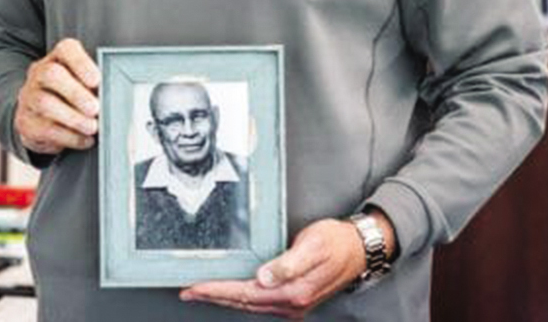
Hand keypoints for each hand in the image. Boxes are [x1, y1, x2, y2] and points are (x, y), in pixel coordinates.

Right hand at [14, 37, 100, 154]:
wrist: (39, 117)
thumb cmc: (71, 96)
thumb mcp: (83, 84)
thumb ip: (97, 85)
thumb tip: (115, 97)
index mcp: (58, 58)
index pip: (66, 49)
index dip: (81, 63)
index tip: (97, 80)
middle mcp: (39, 73)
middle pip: (51, 74)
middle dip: (76, 93)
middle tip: (95, 108)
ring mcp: (29, 97)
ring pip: (45, 103)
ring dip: (73, 118)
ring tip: (92, 127)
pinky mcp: (26, 122)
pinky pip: (46, 129)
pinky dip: (70, 136)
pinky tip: (85, 140)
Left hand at [179, 214, 392, 318]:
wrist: (360, 248)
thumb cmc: (337, 242)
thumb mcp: (313, 246)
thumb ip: (288, 264)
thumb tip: (263, 277)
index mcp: (293, 291)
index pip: (245, 293)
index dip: (217, 290)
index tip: (195, 287)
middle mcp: (292, 303)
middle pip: (243, 303)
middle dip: (214, 297)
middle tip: (188, 291)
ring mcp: (294, 304)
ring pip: (250, 304)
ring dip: (225, 298)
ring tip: (202, 291)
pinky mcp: (295, 298)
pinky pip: (260, 302)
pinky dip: (241, 297)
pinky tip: (231, 291)